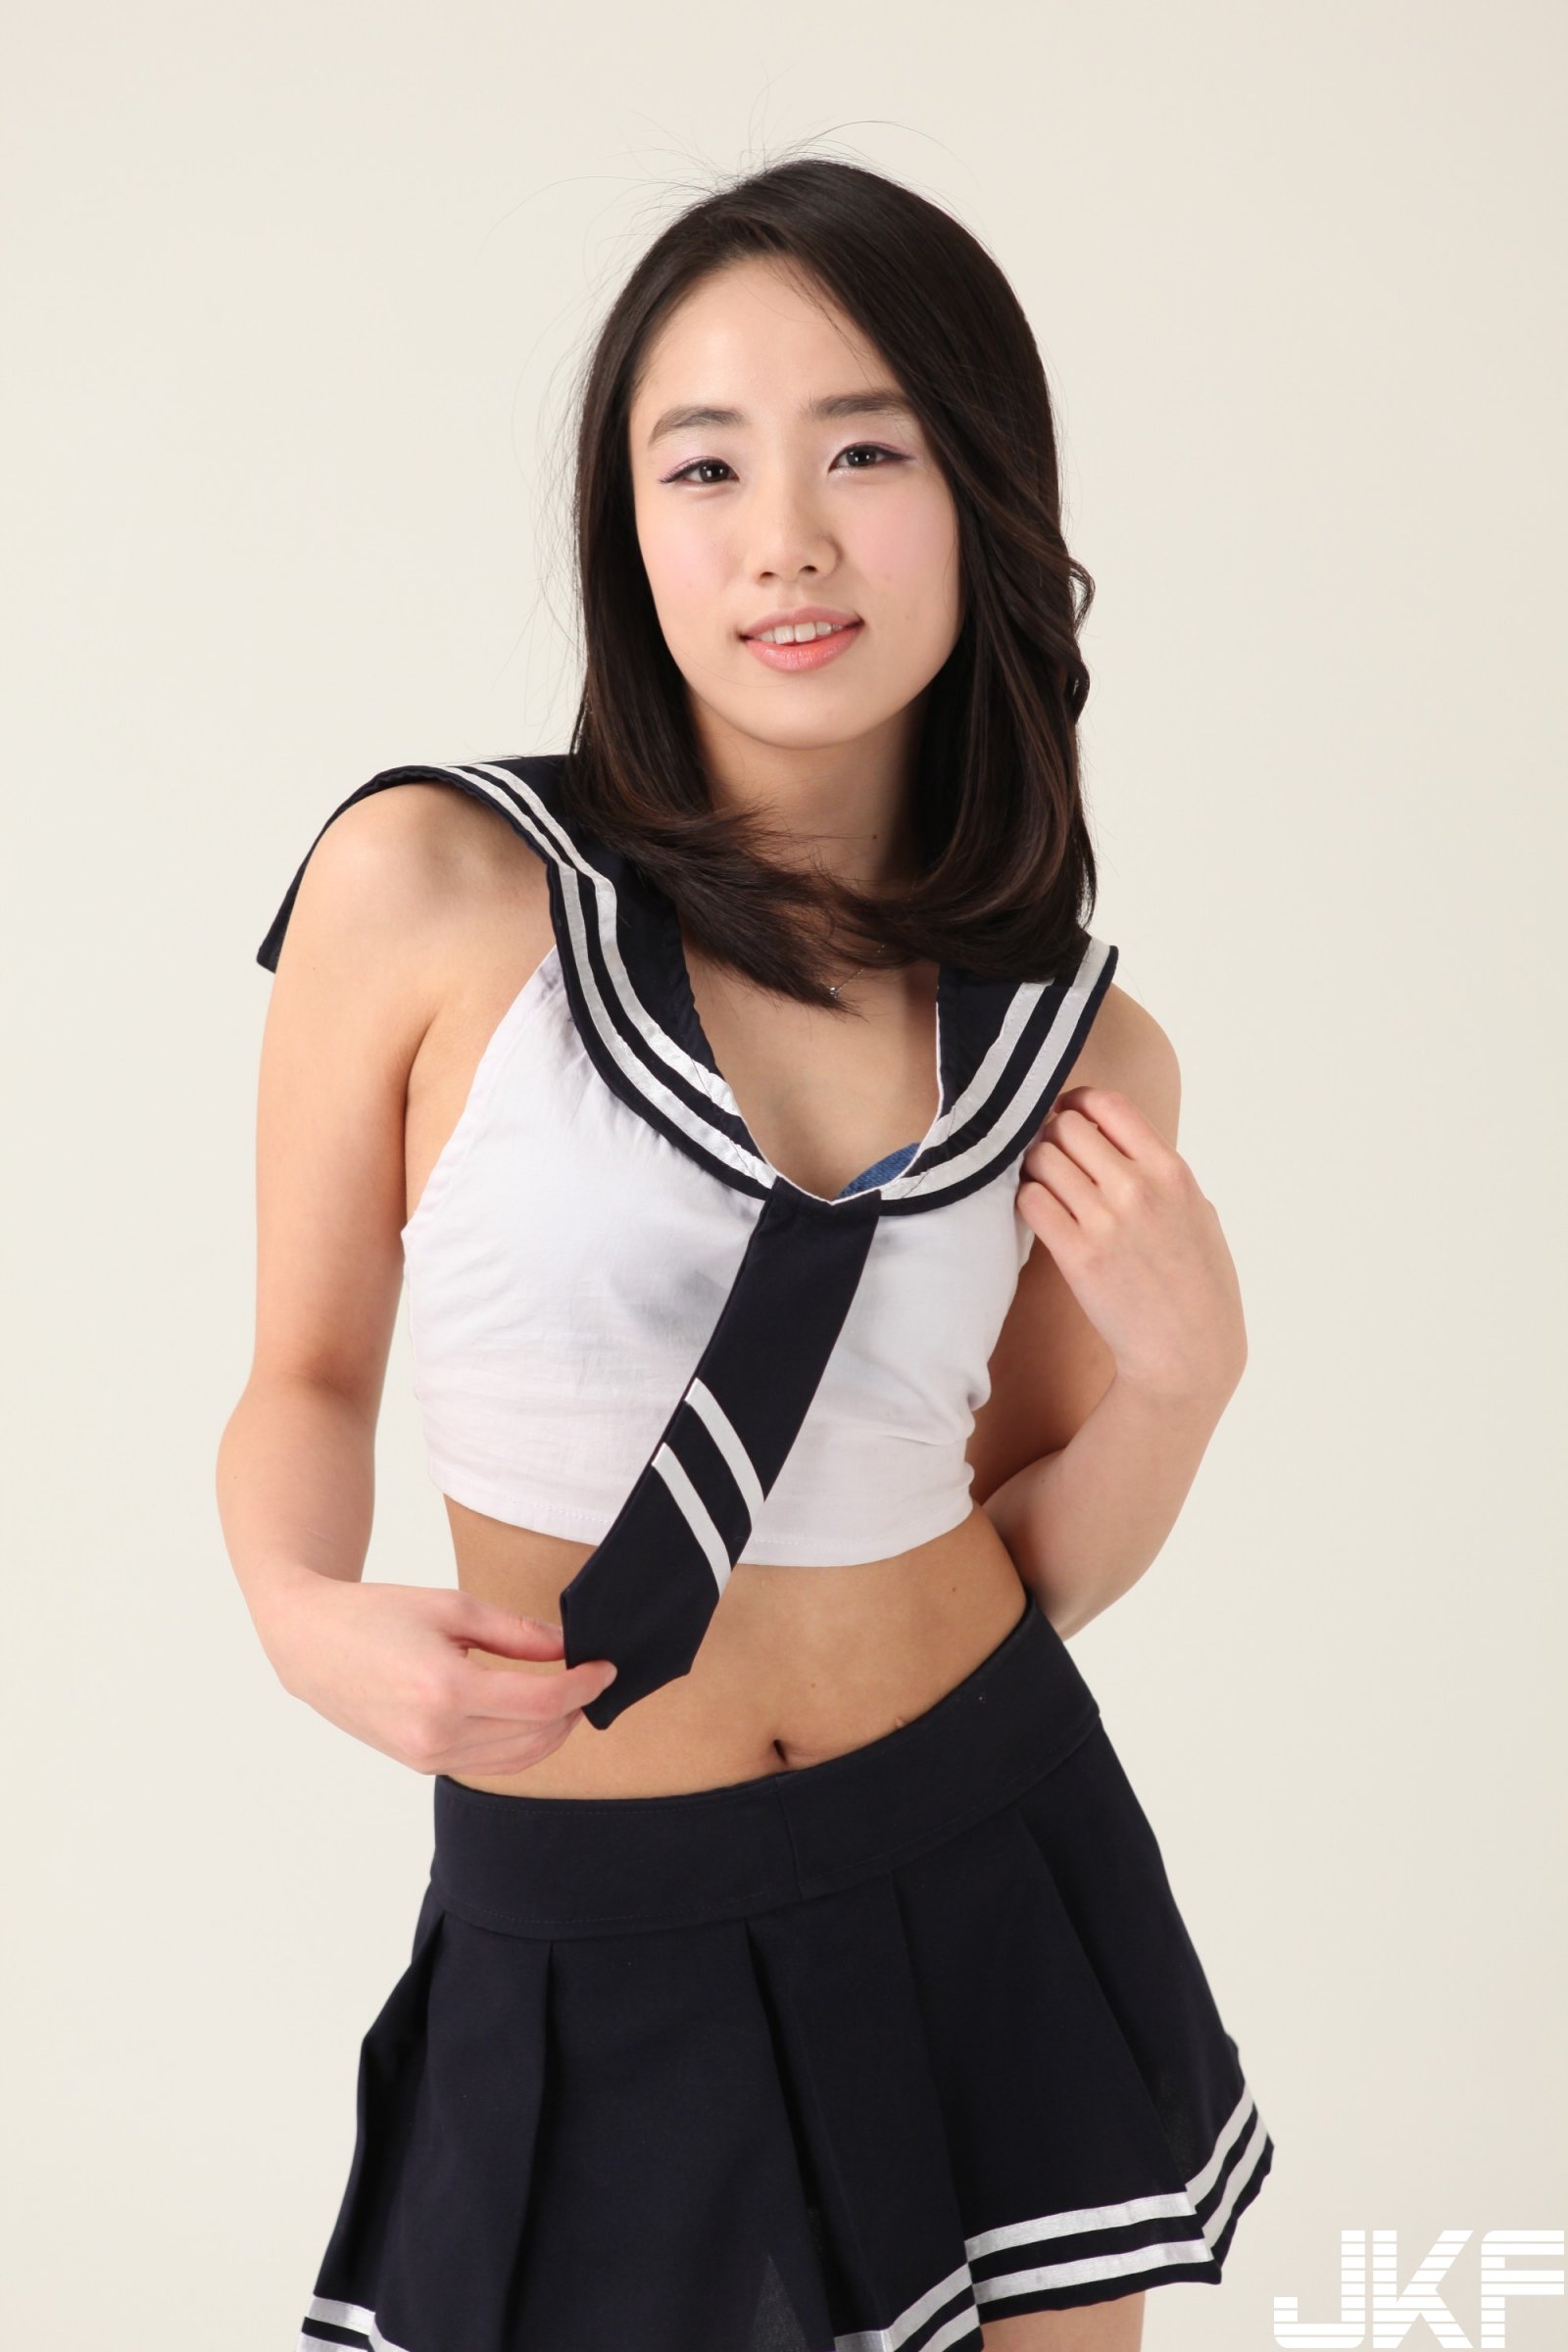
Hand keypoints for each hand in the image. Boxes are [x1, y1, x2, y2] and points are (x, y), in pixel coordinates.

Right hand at [264, 1570, 618, 1775]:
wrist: (311, 1645)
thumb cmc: (377, 1615)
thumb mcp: (453, 1607)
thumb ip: (517, 1632)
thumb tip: (567, 1649)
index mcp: (445, 1691)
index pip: (541, 1702)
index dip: (584, 1686)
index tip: (606, 1667)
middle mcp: (436, 1735)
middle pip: (535, 1734)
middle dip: (574, 1708)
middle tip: (592, 1677)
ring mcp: (427, 1757)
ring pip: (517, 1758)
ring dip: (552, 1731)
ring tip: (569, 1697)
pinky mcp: (421, 1764)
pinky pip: (489, 1765)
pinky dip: (521, 1745)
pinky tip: (533, 1716)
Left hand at [1017, 1084, 1246, 1405]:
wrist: (1189, 1351)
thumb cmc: (1200, 1284)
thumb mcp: (1199, 1213)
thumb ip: (1163, 1174)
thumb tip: (1120, 1143)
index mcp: (1172, 1171)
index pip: (1109, 1105)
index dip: (1079, 1103)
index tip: (1069, 1115)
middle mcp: (1138, 1188)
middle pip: (1066, 1127)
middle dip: (1051, 1136)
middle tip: (1051, 1157)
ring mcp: (1106, 1222)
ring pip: (1041, 1160)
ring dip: (1034, 1167)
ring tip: (1043, 1185)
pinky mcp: (1077, 1256)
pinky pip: (1031, 1202)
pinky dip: (1028, 1200)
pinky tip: (1039, 1213)